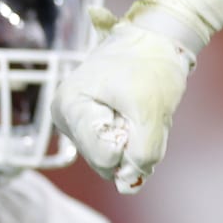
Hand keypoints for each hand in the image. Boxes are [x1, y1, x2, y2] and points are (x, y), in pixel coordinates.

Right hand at [54, 7, 193, 193]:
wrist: (156, 38)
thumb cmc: (151, 67)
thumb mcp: (153, 110)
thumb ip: (144, 152)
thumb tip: (130, 184)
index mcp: (71, 107)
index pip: (104, 156)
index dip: (132, 144)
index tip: (139, 112)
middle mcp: (66, 118)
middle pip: (106, 161)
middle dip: (134, 143)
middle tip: (144, 109)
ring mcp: (78, 123)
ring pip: (115, 156)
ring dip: (138, 138)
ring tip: (141, 107)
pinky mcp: (94, 125)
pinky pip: (120, 146)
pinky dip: (138, 134)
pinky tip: (139, 112)